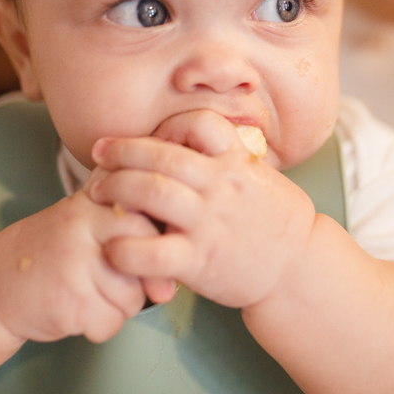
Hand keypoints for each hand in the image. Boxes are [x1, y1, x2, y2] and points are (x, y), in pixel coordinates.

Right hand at [0, 189, 160, 342]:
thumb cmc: (57, 252)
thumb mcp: (87, 219)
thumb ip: (132, 226)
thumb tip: (171, 277)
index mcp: (91, 203)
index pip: (146, 216)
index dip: (156, 242)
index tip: (148, 253)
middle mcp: (81, 228)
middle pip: (143, 257)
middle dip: (146, 277)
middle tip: (127, 280)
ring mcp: (73, 266)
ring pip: (133, 296)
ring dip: (121, 305)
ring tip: (93, 293)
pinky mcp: (68, 303)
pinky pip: (112, 322)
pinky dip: (102, 326)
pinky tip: (81, 311)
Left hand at [86, 110, 316, 308]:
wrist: (298, 270)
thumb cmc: (275, 222)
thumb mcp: (260, 176)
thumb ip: (228, 156)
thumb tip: (196, 135)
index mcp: (236, 163)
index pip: (199, 123)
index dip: (169, 125)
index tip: (151, 137)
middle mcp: (221, 187)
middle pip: (162, 155)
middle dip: (122, 152)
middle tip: (99, 156)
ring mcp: (210, 223)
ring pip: (152, 192)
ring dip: (115, 187)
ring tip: (96, 192)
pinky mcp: (200, 261)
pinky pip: (153, 252)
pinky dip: (125, 248)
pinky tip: (113, 247)